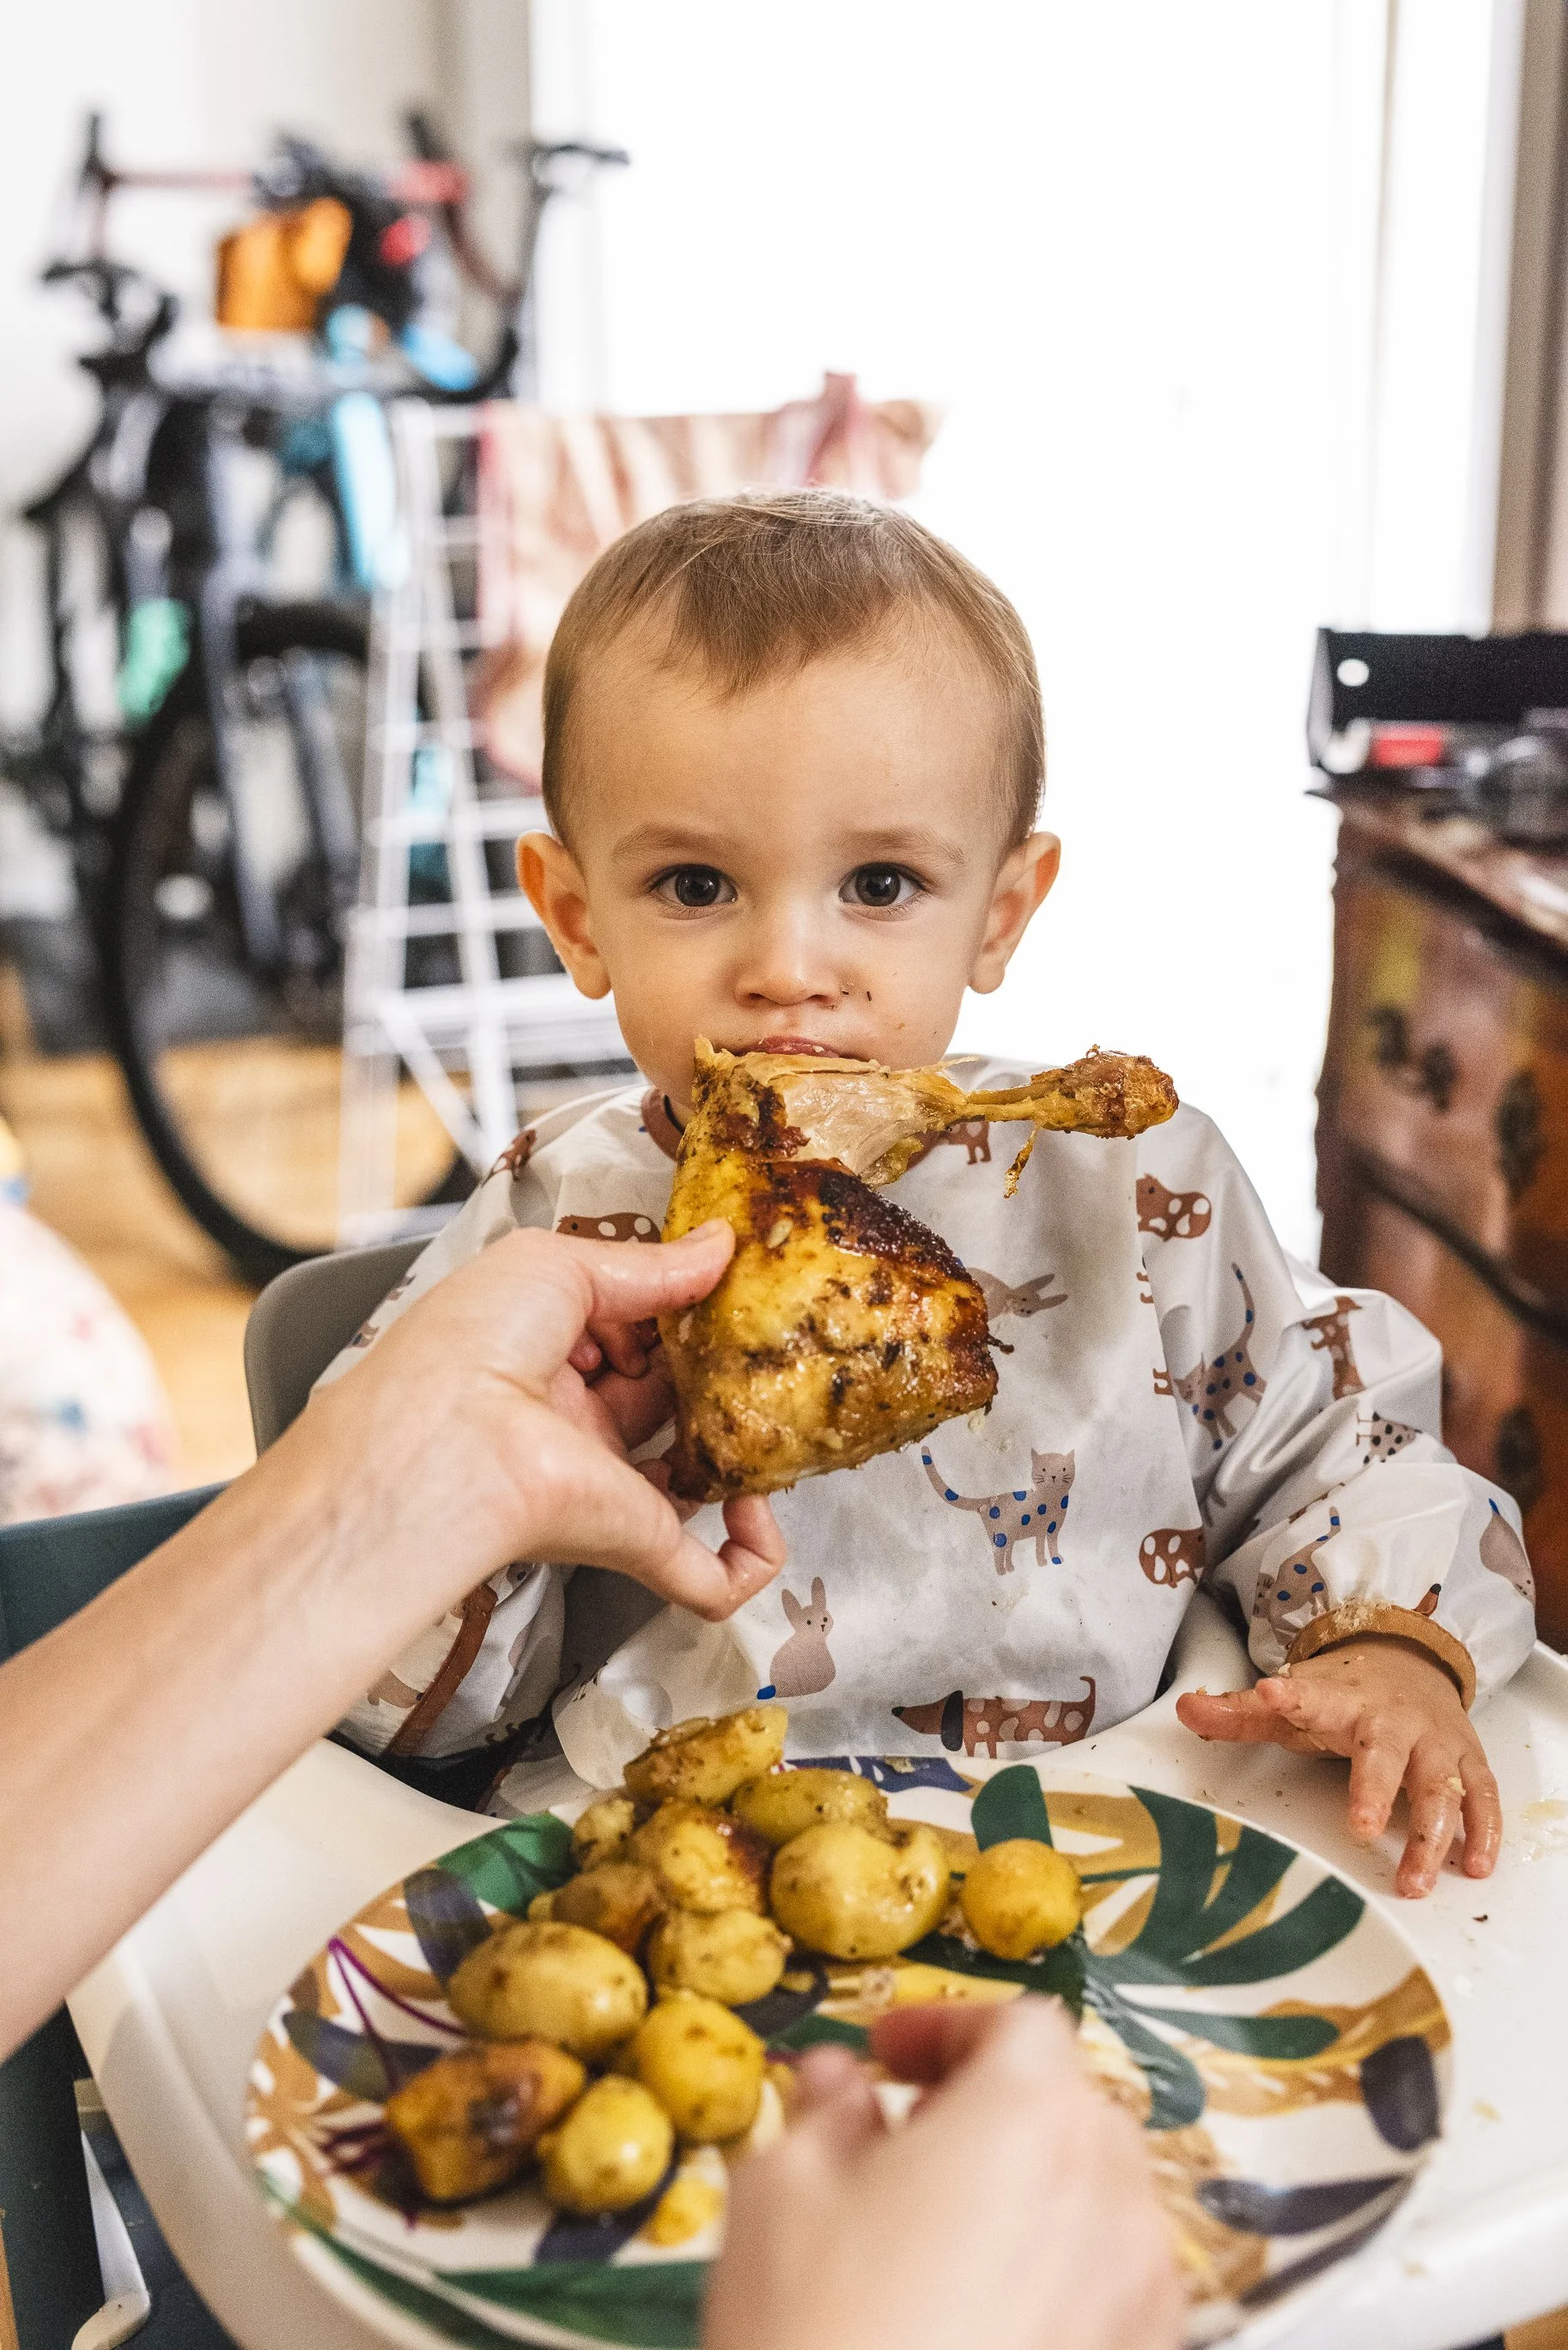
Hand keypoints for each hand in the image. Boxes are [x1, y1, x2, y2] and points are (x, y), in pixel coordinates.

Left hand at [301, 1221, 784, 1625]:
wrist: (443, 1444)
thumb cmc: (471, 1343)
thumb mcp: (559, 1265)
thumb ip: (647, 1263)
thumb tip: (718, 1246)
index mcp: (543, 1353)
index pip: (626, 1333)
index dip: (676, 1310)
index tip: (729, 1290)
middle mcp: (573, 1421)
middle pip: (663, 1400)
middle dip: (716, 1374)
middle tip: (768, 1343)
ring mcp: (607, 1485)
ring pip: (694, 1478)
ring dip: (742, 1455)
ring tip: (785, 1412)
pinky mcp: (633, 1541)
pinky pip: (709, 1575)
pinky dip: (752, 1556)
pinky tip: (765, 1517)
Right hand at [705, 1999, 1182, 2349]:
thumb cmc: (821, 2341)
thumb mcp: (782, 2191)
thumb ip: (823, 2108)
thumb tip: (836, 2082)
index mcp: (1029, 2117)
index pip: (1019, 2023)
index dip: (946, 2027)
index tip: (889, 2056)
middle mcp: (1109, 2194)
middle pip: (1068, 2105)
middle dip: (990, 2105)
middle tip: (908, 2137)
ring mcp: (1139, 2294)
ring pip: (1098, 2201)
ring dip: (1030, 2193)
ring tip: (939, 2237)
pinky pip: (1111, 2290)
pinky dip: (1059, 2277)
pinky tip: (978, 2316)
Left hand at [1176, 1636, 1499, 1896]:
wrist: (1409, 1662)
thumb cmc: (1344, 1695)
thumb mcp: (1293, 1701)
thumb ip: (1239, 1712)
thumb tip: (1185, 1709)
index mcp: (1341, 1703)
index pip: (1310, 1698)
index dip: (1288, 1698)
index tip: (1268, 1694)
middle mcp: (1393, 1722)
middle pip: (1385, 1757)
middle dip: (1374, 1791)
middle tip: (1360, 1828)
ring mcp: (1436, 1743)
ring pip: (1441, 1787)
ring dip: (1431, 1835)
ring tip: (1415, 1880)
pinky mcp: (1468, 1761)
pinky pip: (1482, 1797)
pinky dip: (1484, 1831)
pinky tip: (1475, 1865)